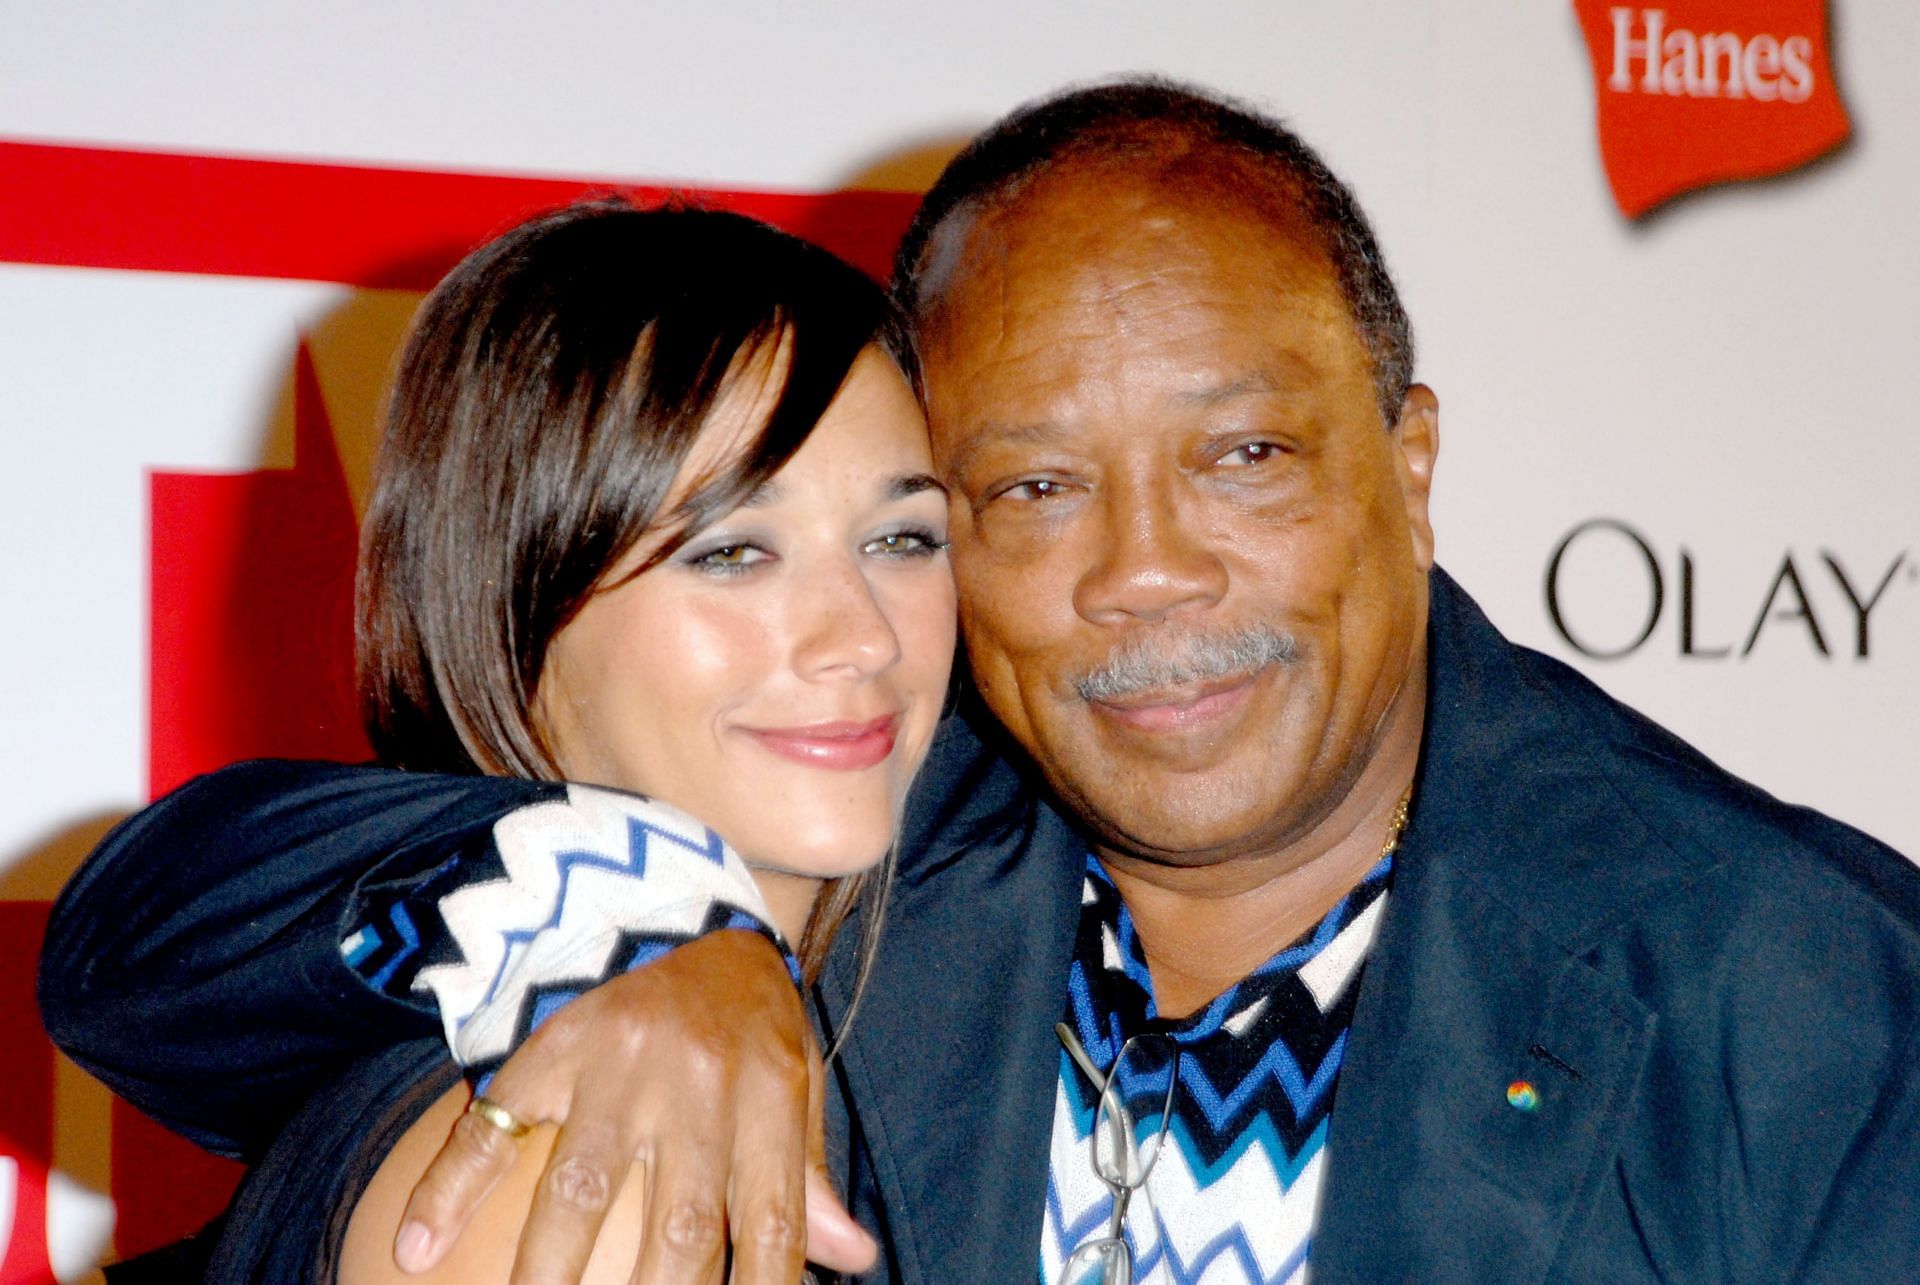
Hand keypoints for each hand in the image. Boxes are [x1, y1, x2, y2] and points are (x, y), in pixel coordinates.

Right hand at [389, 930, 877, 1282]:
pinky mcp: (551, 1040)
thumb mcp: (792, 1076)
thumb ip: (809, 1172)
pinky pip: (493, 1122)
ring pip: (580, 1187)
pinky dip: (451, 1186)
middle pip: (677, 1221)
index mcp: (765, 1092)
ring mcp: (618, 1062)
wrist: (681, 896)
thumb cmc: (745, 1011)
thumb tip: (854, 1259)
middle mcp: (695, 1081)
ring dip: (551, 1269)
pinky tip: (418, 1245)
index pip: (769, 1218)